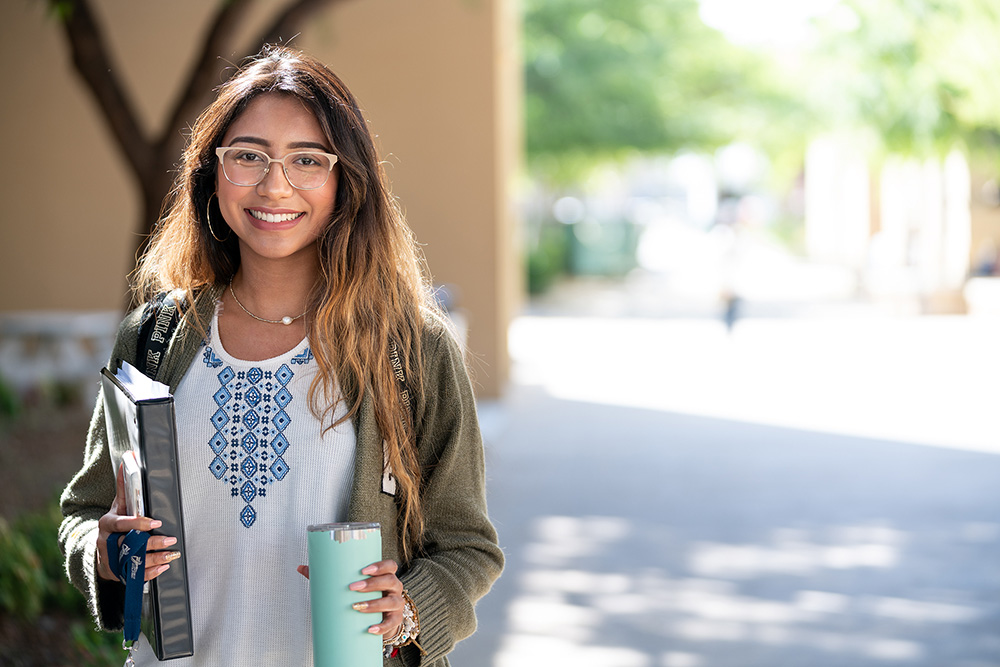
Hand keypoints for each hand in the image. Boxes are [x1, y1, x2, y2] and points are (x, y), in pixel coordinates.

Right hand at [95, 462, 179, 582]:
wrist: (98, 550)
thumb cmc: (114, 522)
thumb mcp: (117, 504)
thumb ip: (125, 485)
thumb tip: (130, 455)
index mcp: (106, 524)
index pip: (121, 524)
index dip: (138, 523)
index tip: (155, 522)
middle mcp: (107, 542)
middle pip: (129, 544)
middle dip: (151, 543)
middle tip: (170, 540)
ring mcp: (111, 559)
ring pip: (133, 561)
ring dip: (155, 559)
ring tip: (172, 555)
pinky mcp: (117, 573)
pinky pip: (134, 576)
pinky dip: (150, 573)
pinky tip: (165, 568)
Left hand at [296, 559, 404, 637]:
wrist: (380, 618)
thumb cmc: (365, 596)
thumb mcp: (352, 585)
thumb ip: (328, 576)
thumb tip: (302, 568)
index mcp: (385, 575)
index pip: (390, 565)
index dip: (379, 566)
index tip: (363, 569)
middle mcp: (394, 587)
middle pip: (390, 580)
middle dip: (372, 584)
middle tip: (353, 587)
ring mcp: (396, 603)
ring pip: (391, 601)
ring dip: (374, 603)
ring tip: (357, 606)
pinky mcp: (395, 620)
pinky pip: (391, 623)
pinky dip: (382, 626)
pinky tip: (371, 629)